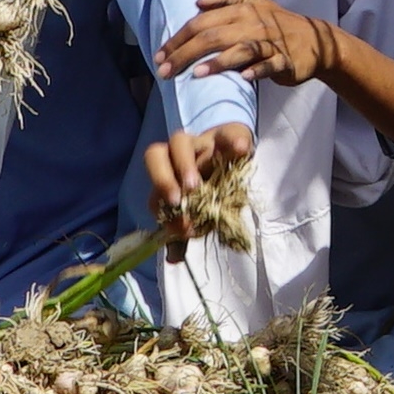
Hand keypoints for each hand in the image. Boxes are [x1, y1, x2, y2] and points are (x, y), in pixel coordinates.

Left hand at [143, 120, 254, 242]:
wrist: (235, 156)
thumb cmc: (211, 188)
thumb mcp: (200, 214)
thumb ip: (185, 234)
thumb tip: (173, 259)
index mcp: (167, 177)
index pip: (155, 193)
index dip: (164, 212)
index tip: (182, 228)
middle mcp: (176, 157)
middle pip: (154, 155)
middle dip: (161, 180)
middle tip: (177, 200)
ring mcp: (199, 144)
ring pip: (179, 142)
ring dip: (184, 165)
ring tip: (197, 186)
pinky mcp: (224, 136)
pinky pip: (224, 134)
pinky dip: (231, 141)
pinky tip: (239, 150)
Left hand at [156, 0, 331, 86]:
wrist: (315, 40)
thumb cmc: (276, 23)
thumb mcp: (253, 2)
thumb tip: (198, 0)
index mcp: (242, 8)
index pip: (201, 21)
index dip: (178, 38)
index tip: (159, 56)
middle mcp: (253, 22)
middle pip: (213, 36)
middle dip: (186, 54)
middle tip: (165, 72)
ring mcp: (270, 41)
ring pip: (240, 49)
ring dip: (218, 61)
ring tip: (196, 74)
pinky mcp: (284, 59)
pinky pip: (269, 64)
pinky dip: (256, 70)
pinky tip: (242, 77)